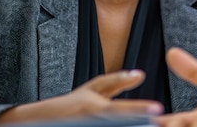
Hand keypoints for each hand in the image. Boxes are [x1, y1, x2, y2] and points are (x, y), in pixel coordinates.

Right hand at [0, 69, 163, 123]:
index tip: (158, 109)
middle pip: (121, 126)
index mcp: (96, 109)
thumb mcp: (92, 90)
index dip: (140, 110)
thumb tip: (141, 74)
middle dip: (138, 126)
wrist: (38, 122)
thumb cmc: (70, 106)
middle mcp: (92, 123)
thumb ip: (117, 81)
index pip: (122, 109)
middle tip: (158, 124)